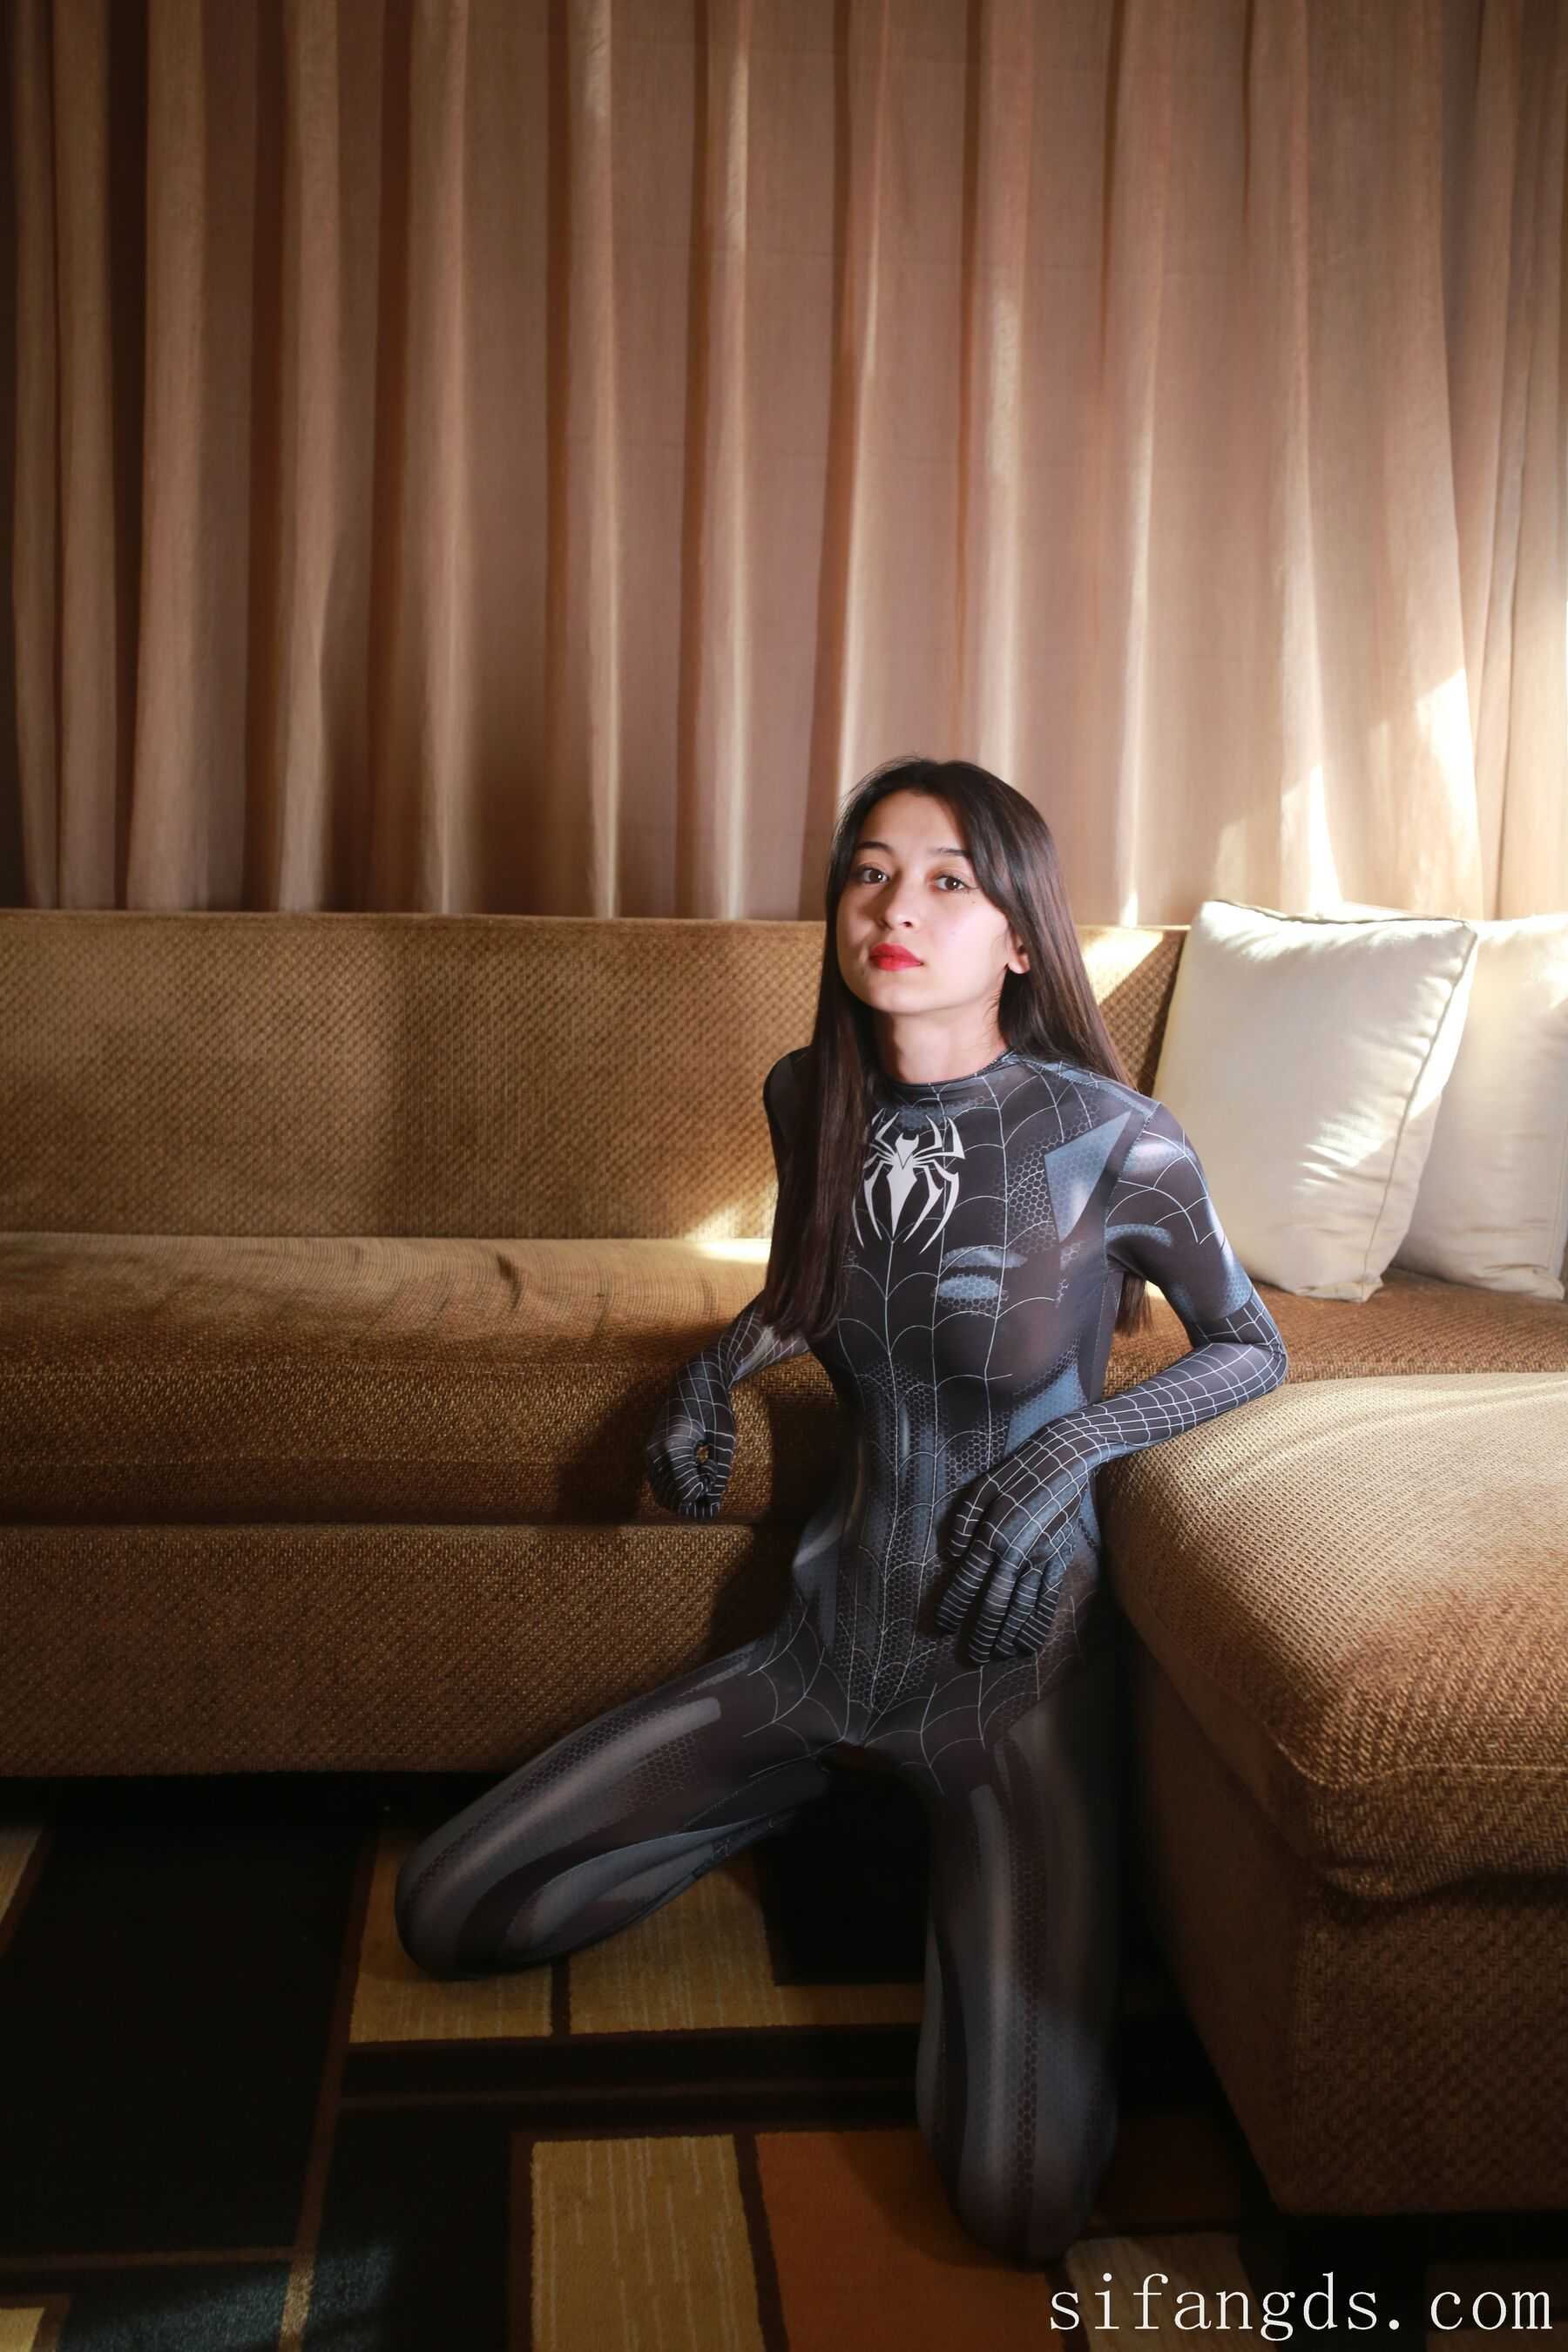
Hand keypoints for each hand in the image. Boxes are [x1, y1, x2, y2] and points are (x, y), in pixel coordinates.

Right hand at [644, 1359, 736, 1519]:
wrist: (695, 1380)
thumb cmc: (714, 1406)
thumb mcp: (725, 1438)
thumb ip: (721, 1470)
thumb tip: (713, 1499)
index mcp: (673, 1447)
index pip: (687, 1492)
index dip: (705, 1493)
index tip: (715, 1473)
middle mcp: (655, 1452)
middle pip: (671, 1498)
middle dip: (693, 1500)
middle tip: (712, 1484)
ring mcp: (649, 1453)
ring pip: (663, 1494)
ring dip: (684, 1495)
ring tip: (704, 1476)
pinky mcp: (650, 1452)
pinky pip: (660, 1483)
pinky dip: (677, 1486)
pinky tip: (695, 1470)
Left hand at [936, 1451, 1093, 1660]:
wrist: (1065, 1461)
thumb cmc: (1016, 1471)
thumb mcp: (981, 1487)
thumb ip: (962, 1521)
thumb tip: (950, 1554)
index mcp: (992, 1535)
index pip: (967, 1581)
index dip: (953, 1607)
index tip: (942, 1628)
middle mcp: (1017, 1553)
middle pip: (996, 1604)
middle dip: (982, 1634)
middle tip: (971, 1657)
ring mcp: (1042, 1559)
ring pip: (1023, 1608)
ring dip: (1008, 1637)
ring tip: (996, 1657)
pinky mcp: (1060, 1559)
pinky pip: (1047, 1600)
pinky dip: (1037, 1624)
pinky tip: (1028, 1644)